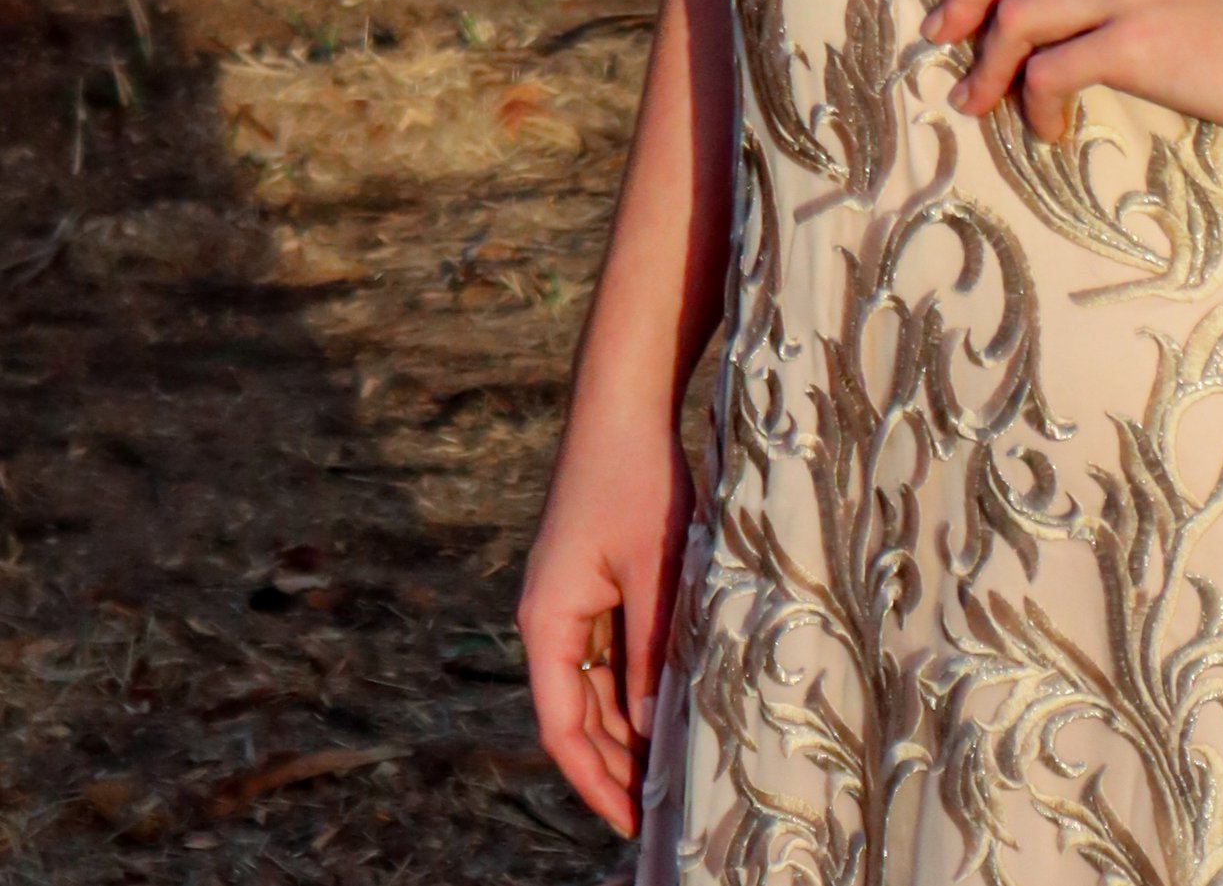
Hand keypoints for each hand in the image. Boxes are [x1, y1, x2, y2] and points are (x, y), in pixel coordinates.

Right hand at [517, 411, 693, 839]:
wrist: (622, 405)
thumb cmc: (637, 480)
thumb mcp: (655, 571)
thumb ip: (650, 652)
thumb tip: (648, 730)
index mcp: (548, 622)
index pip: (563, 729)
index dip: (596, 781)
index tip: (632, 823)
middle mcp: (548, 620)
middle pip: (574, 716)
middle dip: (611, 766)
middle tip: (658, 813)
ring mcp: (567, 602)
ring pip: (591, 689)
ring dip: (622, 731)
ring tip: (667, 775)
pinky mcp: (589, 583)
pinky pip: (605, 655)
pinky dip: (629, 689)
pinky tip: (665, 711)